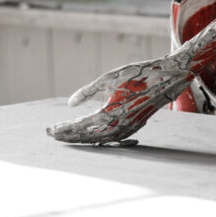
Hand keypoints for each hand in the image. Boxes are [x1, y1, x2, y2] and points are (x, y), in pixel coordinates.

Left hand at [46, 49, 193, 144]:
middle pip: (86, 137)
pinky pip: (110, 139)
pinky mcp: (133, 128)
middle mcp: (116, 128)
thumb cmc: (137, 76)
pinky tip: (90, 136)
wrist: (166, 79)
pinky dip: (96, 139)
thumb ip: (87, 92)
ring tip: (66, 136)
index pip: (79, 127)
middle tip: (51, 135)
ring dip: (81, 139)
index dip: (62, 129)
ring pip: (98, 141)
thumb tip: (70, 103)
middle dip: (67, 136)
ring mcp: (126, 131)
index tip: (49, 130)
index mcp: (108, 115)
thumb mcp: (108, 79)